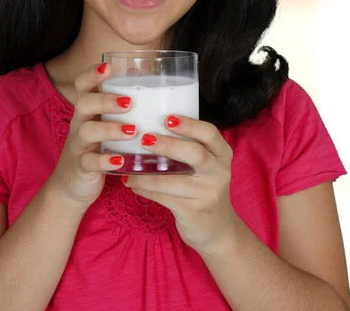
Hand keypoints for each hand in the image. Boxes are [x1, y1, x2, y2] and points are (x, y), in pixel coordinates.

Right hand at [47, 62, 135, 210]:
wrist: (72, 185)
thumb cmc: (96, 147)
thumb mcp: (104, 123)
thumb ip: (119, 103)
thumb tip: (139, 74)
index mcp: (87, 110)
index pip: (82, 85)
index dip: (92, 74)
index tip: (108, 66)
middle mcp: (80, 123)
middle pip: (84, 104)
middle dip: (106, 100)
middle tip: (129, 102)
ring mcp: (79, 145)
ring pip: (87, 132)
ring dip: (110, 129)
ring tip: (132, 131)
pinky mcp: (81, 167)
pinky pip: (89, 162)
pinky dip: (104, 161)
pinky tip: (120, 160)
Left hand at [122, 116, 236, 255]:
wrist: (217, 230)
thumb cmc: (204, 188)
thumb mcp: (207, 166)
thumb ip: (190, 147)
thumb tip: (152, 125)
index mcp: (222, 154)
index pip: (210, 133)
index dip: (189, 125)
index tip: (168, 119)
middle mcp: (219, 172)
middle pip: (195, 153)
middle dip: (168, 144)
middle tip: (145, 138)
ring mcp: (207, 193)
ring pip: (171, 180)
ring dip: (145, 173)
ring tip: (127, 166)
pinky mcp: (193, 211)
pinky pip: (163, 197)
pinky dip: (144, 188)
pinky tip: (132, 183)